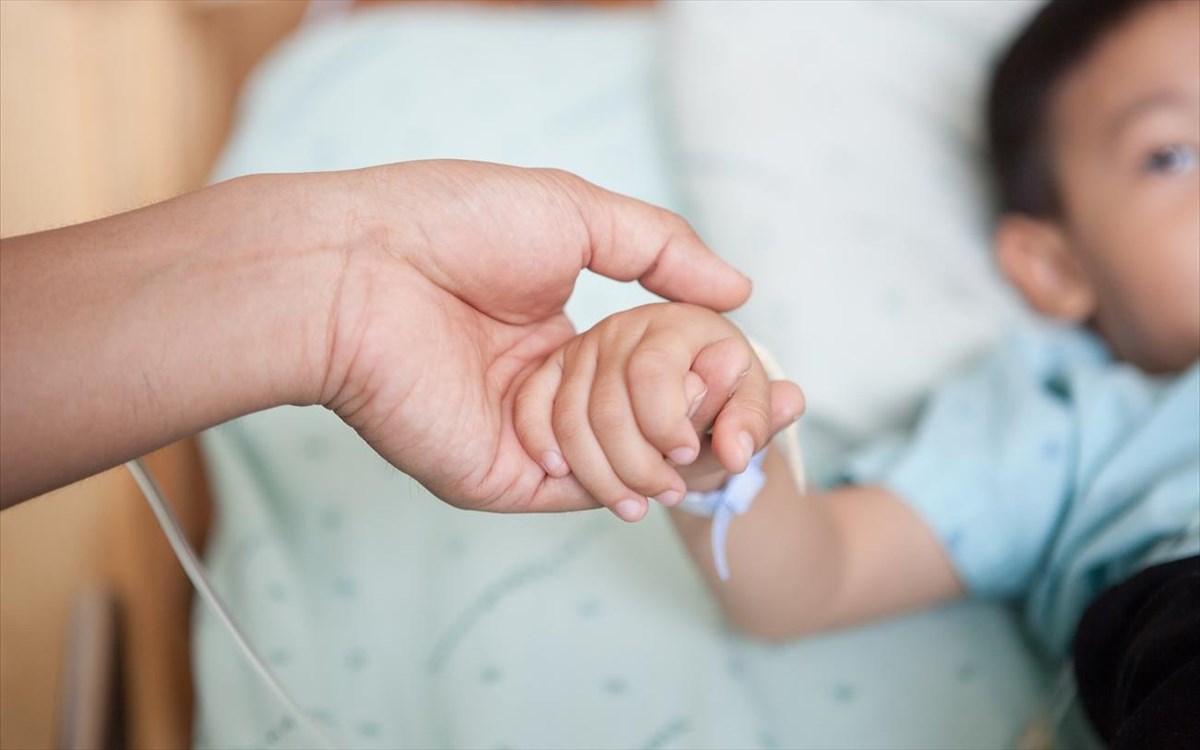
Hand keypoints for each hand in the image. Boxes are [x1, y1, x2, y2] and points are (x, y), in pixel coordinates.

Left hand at [318, 161, 755, 513]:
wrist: (362, 268)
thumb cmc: (457, 224)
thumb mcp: (579, 213)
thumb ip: (663, 249)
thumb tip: (741, 291)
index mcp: (555, 328)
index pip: (647, 367)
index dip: (705, 374)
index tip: (764, 380)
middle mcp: (541, 386)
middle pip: (640, 421)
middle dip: (704, 426)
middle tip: (768, 425)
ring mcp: (520, 433)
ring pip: (617, 461)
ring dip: (674, 455)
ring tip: (729, 444)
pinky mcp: (495, 474)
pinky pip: (578, 490)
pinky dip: (628, 484)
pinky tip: (674, 470)